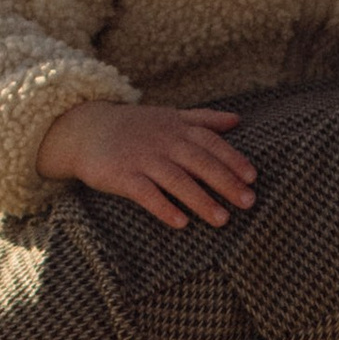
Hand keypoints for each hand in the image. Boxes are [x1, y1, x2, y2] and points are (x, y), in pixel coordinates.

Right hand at [37, 100, 253, 228]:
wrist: (85, 129)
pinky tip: (181, 223)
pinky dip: (163, 207)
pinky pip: (145, 194)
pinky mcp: (121, 176)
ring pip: (176, 180)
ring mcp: (142, 159)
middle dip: (225, 182)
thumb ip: (203, 119)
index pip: (211, 143)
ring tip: (222, 220)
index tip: (253, 178)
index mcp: (177, 128)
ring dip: (200, 200)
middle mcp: (163, 142)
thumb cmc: (136, 127)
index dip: (233, 159)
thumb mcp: (169, 116)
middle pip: (199, 162)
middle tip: (249, 202)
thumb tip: (238, 120)